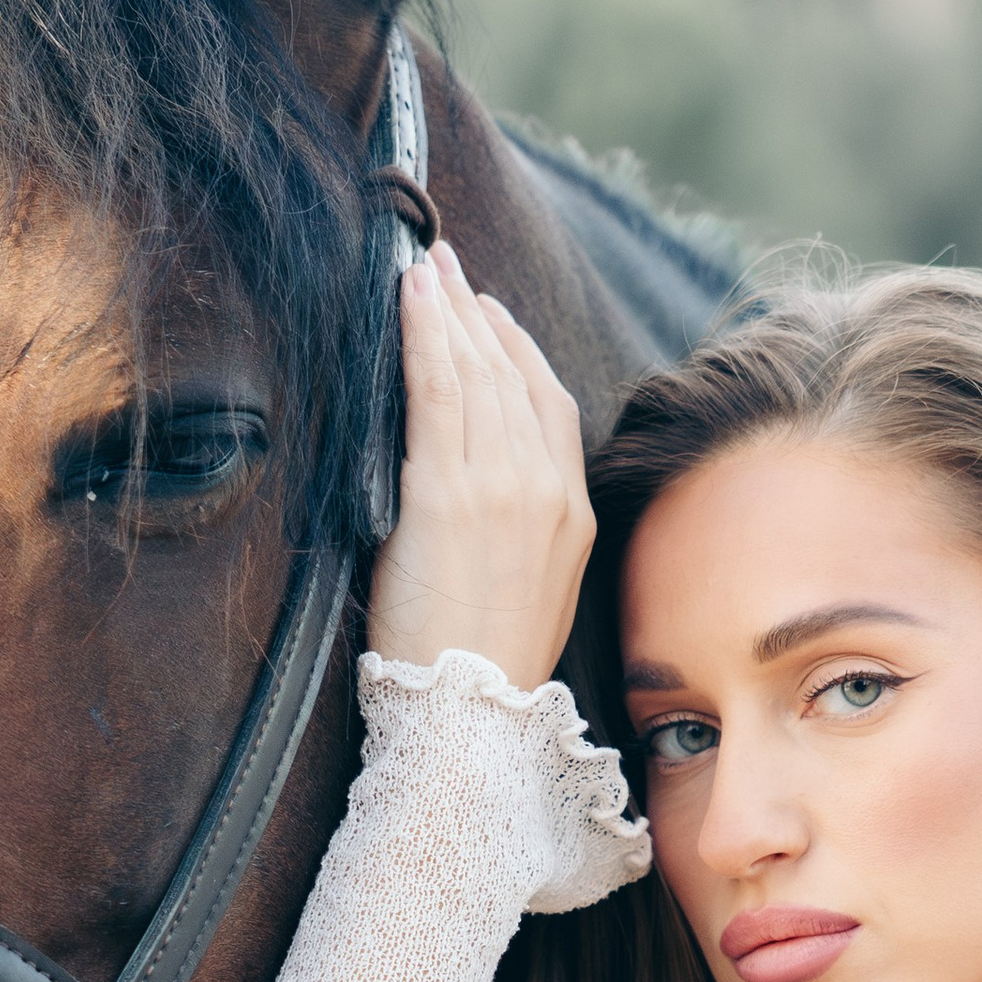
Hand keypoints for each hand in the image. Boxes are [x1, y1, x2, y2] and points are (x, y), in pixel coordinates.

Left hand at [369, 242, 593, 687]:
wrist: (468, 717)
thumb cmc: (482, 671)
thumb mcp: (531, 595)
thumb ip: (521, 531)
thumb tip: (483, 495)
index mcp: (571, 515)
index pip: (550, 405)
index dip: (517, 350)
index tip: (488, 314)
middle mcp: (544, 490)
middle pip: (512, 376)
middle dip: (475, 313)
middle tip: (444, 264)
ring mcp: (500, 487)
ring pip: (474, 374)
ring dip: (446, 310)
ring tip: (421, 268)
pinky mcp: (448, 493)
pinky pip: (437, 390)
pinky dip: (425, 334)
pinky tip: (409, 298)